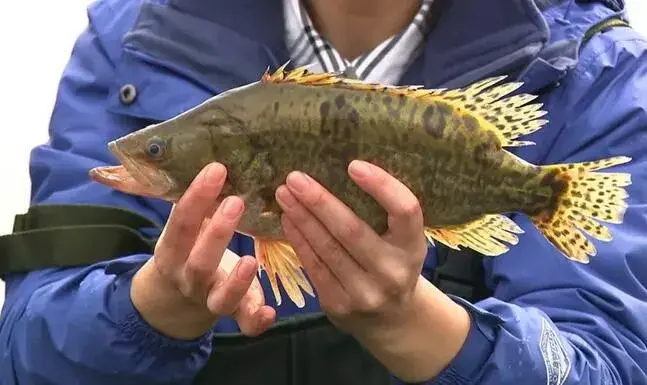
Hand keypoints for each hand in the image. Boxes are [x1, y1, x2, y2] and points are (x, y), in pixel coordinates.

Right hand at [131, 162, 275, 339]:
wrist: (174, 298)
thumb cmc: (188, 247)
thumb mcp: (184, 228)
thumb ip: (196, 203)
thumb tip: (216, 154)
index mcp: (173, 250)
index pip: (181, 223)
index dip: (196, 197)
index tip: (216, 169)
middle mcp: (189, 277)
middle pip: (200, 261)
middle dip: (217, 233)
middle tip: (236, 201)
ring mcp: (210, 299)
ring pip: (220, 298)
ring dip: (236, 281)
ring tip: (250, 260)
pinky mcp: (233, 314)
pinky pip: (243, 325)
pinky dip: (255, 322)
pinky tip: (270, 313)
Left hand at [275, 160, 469, 380]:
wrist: (392, 319)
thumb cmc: (393, 263)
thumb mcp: (402, 241)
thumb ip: (383, 214)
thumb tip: (341, 169)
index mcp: (413, 247)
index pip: (406, 211)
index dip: (382, 186)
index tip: (354, 165)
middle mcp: (393, 271)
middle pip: (352, 230)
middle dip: (320, 201)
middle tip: (295, 177)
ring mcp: (365, 292)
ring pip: (327, 248)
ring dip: (302, 218)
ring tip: (284, 194)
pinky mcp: (339, 305)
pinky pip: (314, 266)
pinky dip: (299, 240)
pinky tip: (288, 220)